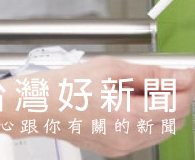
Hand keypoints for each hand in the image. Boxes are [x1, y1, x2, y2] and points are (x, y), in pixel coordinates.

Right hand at [19, 57, 193, 156]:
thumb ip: (149, 73)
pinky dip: (146, 121)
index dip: (187, 87)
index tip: (187, 75)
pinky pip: (145, 138)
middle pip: (175, 121)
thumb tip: (179, 76)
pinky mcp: (115, 150)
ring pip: (163, 131)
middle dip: (176, 99)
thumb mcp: (108, 68)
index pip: (178, 105)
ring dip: (162, 111)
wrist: (37, 106)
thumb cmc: (64, 86)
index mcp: (128, 114)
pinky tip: (127, 104)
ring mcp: (122, 146)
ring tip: (139, 91)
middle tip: (162, 80)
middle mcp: (129, 136)